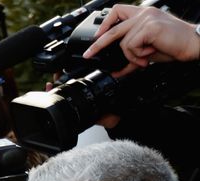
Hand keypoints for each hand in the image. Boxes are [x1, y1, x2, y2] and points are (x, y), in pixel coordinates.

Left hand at [85, 5, 199, 73]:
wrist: (191, 44)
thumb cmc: (172, 46)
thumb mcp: (146, 51)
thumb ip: (130, 56)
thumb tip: (116, 71)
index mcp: (142, 14)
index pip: (117, 11)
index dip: (105, 23)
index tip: (96, 36)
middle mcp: (144, 13)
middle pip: (113, 28)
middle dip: (98, 44)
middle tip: (89, 54)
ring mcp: (147, 19)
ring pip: (123, 43)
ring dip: (132, 56)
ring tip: (144, 58)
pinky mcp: (150, 27)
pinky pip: (131, 46)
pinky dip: (137, 55)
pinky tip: (149, 54)